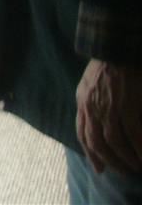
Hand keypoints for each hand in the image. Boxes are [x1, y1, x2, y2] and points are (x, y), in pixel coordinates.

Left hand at [76, 59, 141, 174]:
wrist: (116, 47)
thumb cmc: (106, 65)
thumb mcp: (89, 84)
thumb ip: (89, 103)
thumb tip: (95, 122)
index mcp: (82, 102)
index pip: (82, 134)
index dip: (91, 153)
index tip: (99, 168)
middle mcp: (91, 107)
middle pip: (97, 143)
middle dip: (110, 161)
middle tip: (124, 170)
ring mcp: (109, 108)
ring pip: (114, 143)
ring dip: (126, 158)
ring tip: (137, 166)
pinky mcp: (127, 106)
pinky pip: (133, 135)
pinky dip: (140, 149)